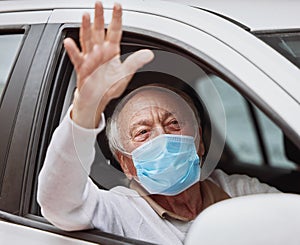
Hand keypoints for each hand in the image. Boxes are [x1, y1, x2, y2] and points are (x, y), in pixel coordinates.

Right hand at [64, 1, 153, 127]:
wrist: (96, 100)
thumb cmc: (109, 88)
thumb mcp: (125, 75)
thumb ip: (135, 63)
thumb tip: (149, 54)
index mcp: (112, 51)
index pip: (115, 31)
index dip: (116, 19)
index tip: (117, 6)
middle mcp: (100, 52)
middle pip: (99, 31)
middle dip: (99, 17)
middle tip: (99, 4)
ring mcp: (90, 58)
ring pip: (87, 40)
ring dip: (86, 28)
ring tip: (86, 16)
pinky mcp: (82, 68)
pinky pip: (77, 58)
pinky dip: (73, 51)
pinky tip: (70, 42)